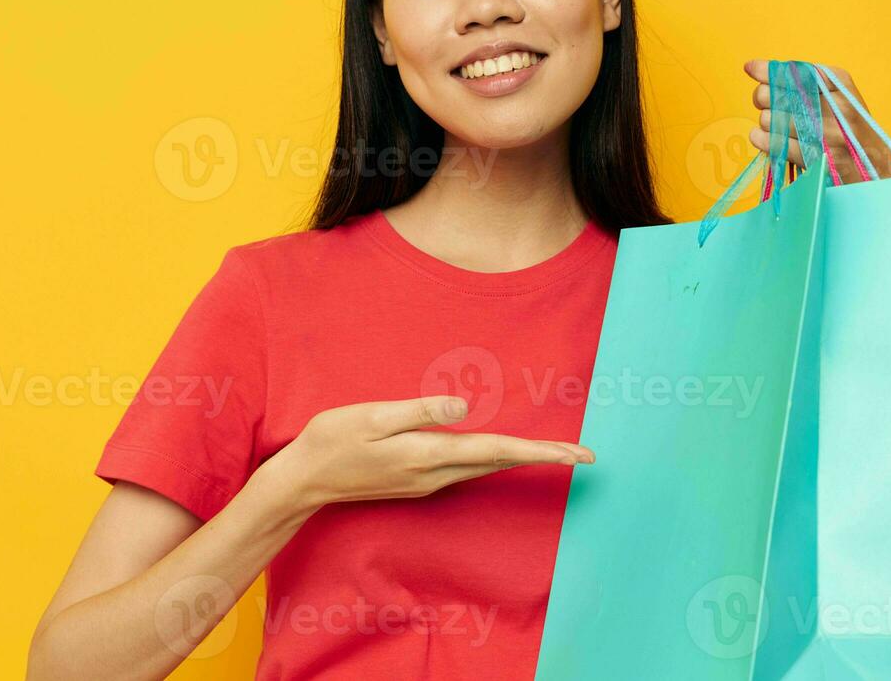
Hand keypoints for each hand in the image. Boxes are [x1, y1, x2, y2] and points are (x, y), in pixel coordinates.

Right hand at [263, 395, 595, 510]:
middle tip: (587, 455)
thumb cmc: (332, 440)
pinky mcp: (417, 482)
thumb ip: (420, 411)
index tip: (579, 455)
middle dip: (544, 457)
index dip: (542, 452)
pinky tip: (503, 452)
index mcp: (428, 455)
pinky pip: (467, 469)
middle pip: (500, 462)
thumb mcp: (372, 415)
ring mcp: (426, 482)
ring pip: (486, 468)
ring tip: (557, 452)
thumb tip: (463, 407)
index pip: (498, 450)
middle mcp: (434, 474)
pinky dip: (495, 460)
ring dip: (522, 459)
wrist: (302, 482)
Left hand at [744, 59, 890, 214]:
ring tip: (778, 127)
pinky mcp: (817, 159)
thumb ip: (804, 83)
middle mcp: (836, 106)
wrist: (877, 171)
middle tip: (767, 105)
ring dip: (766, 123)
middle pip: (777, 93)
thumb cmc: (850, 132)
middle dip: (764, 98)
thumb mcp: (839, 98)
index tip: (751, 69)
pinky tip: (765, 139)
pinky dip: (763, 140)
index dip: (769, 70)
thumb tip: (752, 67)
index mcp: (842, 85)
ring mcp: (828, 134)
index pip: (795, 70)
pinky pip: (773, 143)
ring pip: (771, 119)